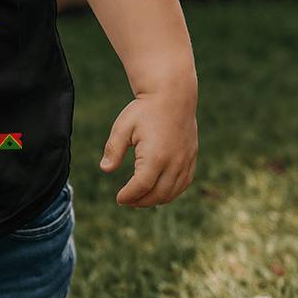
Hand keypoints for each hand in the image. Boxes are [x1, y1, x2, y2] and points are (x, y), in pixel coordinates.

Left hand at [99, 90, 197, 206]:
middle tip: (127, 202)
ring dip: (156, 200)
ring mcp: (185, 162)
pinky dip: (171, 192)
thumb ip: (114, 149)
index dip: (129, 196)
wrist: (172, 96)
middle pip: (158, 194)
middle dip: (141, 202)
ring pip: (172, 192)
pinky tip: (159, 191)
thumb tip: (105, 169)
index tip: (118, 199)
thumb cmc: (144, 110)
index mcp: (156, 157)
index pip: (141, 186)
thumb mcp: (123, 126)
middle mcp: (174, 163)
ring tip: (140, 199)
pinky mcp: (192, 159)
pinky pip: (184, 184)